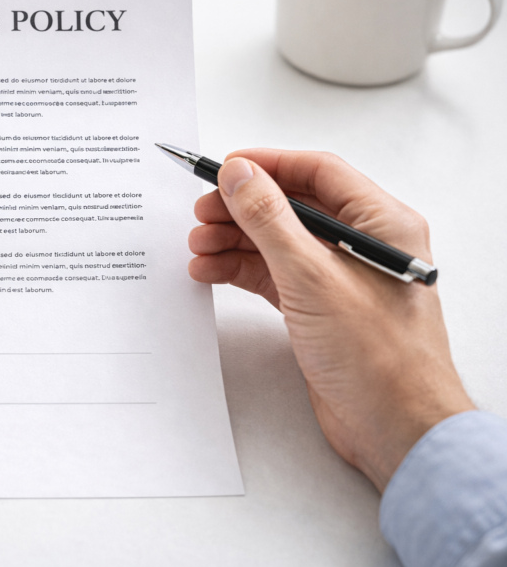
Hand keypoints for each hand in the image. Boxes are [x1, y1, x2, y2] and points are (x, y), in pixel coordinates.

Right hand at [188, 149, 472, 490]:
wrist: (394, 427)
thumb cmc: (379, 357)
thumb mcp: (312, 276)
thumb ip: (270, 220)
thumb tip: (240, 174)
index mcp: (380, 223)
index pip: (317, 172)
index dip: (267, 164)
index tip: (225, 167)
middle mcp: (360, 245)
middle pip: (291, 206)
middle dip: (241, 207)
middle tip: (202, 211)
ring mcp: (337, 278)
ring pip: (275, 242)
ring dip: (233, 240)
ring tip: (198, 245)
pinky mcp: (317, 308)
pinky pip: (271, 275)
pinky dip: (238, 269)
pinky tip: (210, 270)